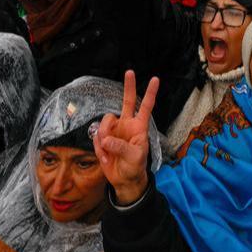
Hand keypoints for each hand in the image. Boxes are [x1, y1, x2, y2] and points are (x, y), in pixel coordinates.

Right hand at [95, 70, 158, 205]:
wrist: (124, 180)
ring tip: (108, 153)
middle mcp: (127, 124)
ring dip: (103, 138)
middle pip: (126, 101)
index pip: (146, 107)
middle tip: (129, 71)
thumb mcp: (134, 158)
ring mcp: (114, 130)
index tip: (155, 79)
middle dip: (128, 86)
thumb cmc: (135, 167)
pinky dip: (99, 149)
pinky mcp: (103, 139)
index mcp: (139, 127)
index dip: (150, 93)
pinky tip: (105, 157)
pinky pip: (96, 137)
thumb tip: (107, 139)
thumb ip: (121, 147)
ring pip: (104, 123)